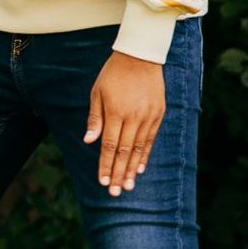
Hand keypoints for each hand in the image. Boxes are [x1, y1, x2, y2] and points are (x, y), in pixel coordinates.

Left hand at [83, 51, 165, 196]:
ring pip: (139, 148)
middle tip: (114, 192)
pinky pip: (151, 139)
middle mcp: (133, 117)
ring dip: (132, 169)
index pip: (109, 145)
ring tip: (127, 185)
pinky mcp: (158, 114)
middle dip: (118, 173)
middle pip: (124, 151)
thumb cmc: (113, 74)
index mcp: (115, 112)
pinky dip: (145, 155)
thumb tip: (89, 141)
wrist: (140, 56)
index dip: (105, 165)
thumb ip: (95, 118)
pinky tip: (140, 168)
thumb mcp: (97, 92)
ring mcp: (147, 116)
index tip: (102, 181)